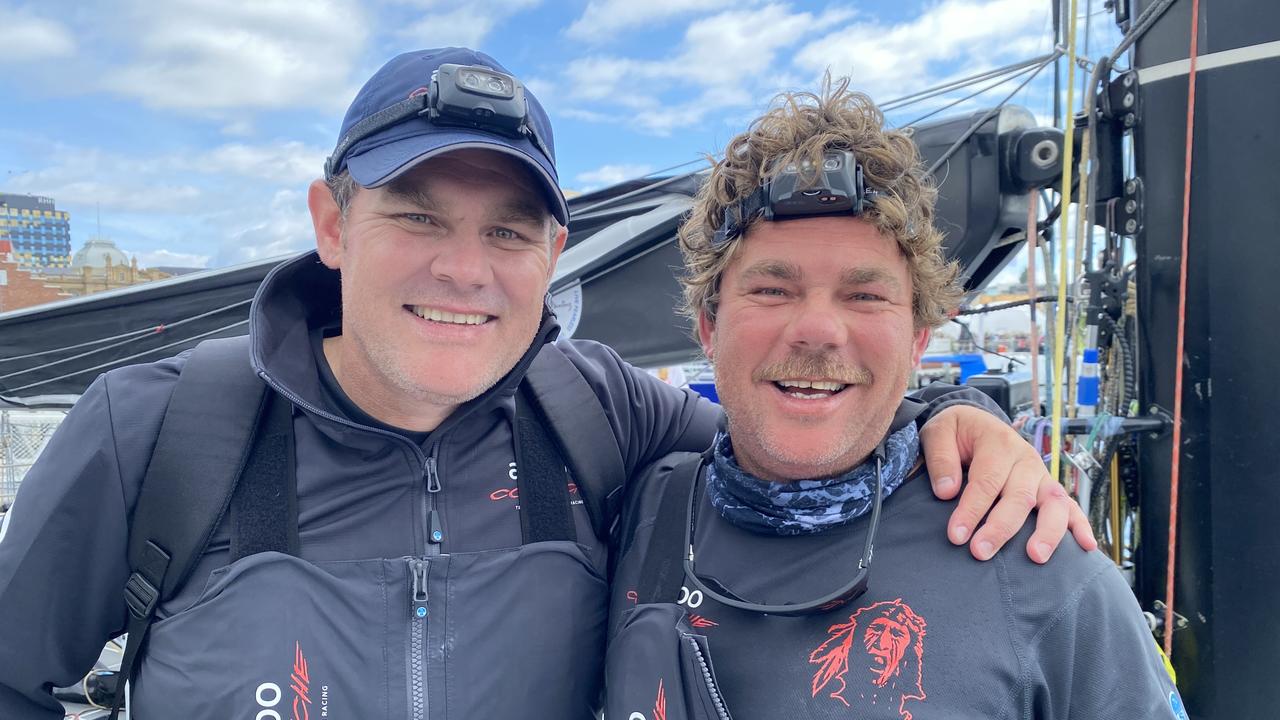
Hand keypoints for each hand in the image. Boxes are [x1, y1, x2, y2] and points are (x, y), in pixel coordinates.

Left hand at [919, 404, 1097, 562]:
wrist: (975, 422)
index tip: (956, 535)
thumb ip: (941, 458)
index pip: (987, 481)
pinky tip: (1086, 547)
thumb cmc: (956, 432)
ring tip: (1035, 556)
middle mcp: (1025, 459)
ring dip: (1046, 532)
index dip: (972, 510)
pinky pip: (1071, 506)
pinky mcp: (1049, 487)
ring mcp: (1041, 475)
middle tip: (980, 552)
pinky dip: (1081, 526)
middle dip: (1000, 527)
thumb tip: (947, 491)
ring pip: (1053, 503)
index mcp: (998, 442)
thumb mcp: (938, 432)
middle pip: (1019, 496)